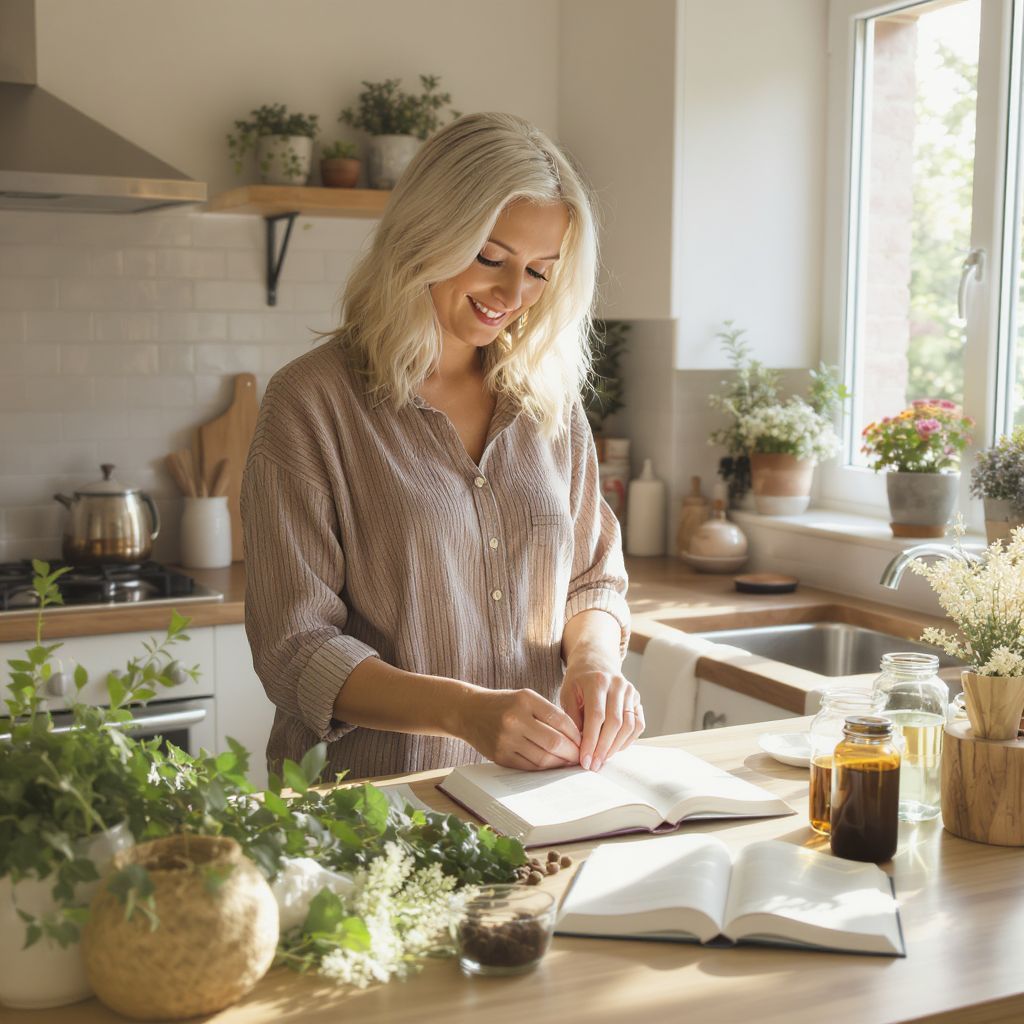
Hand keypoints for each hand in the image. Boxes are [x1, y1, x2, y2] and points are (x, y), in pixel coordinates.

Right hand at [459, 688, 582, 770]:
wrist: (468, 711)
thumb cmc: (504, 704)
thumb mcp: (525, 698)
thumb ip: (549, 714)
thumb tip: (577, 737)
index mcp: (525, 699)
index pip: (560, 720)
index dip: (576, 734)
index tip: (584, 742)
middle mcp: (515, 718)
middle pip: (554, 742)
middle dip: (572, 753)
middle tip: (581, 758)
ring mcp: (506, 738)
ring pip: (543, 758)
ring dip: (560, 764)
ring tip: (569, 764)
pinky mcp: (500, 756)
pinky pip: (528, 767)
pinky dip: (544, 769)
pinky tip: (551, 767)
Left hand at [559, 661, 644, 771]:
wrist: (595, 662)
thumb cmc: (578, 681)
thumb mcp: (567, 693)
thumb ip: (571, 716)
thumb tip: (578, 745)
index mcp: (597, 681)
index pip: (596, 716)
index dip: (591, 740)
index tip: (584, 760)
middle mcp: (617, 685)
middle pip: (615, 723)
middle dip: (603, 748)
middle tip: (593, 765)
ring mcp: (630, 691)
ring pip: (629, 725)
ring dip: (616, 747)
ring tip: (602, 760)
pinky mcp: (637, 700)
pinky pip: (638, 725)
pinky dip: (628, 740)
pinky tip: (614, 749)